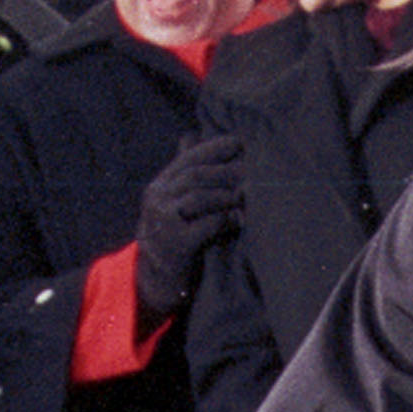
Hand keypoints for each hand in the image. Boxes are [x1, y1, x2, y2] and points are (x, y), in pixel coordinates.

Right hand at [135, 135, 245, 323]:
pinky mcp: (176, 245)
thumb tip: (193, 133)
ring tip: (250, 196)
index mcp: (159, 186)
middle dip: (229, 169)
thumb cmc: (176, 232)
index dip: (215, 147)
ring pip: (201, 196)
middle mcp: (156, 200)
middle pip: (196, 175)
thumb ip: (185, 170)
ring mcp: (163, 223)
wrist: (157, 278)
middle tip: (256, 168)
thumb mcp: (175, 199)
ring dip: (230, 195)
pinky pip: (208, 224)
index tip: (241, 142)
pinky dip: (228, 220)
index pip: (188, 158)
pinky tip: (239, 221)